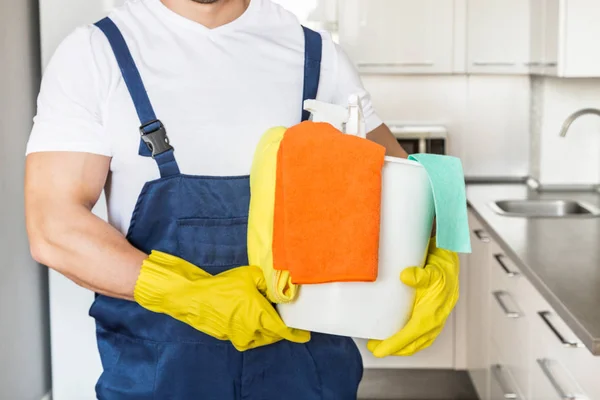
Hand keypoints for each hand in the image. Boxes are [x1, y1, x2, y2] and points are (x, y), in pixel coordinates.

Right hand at [134, 251, 309, 350]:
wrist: (195, 297)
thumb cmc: (223, 285)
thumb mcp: (250, 275)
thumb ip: (267, 281)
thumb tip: (277, 287)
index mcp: (260, 315)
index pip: (283, 330)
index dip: (295, 334)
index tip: (304, 335)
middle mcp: (251, 329)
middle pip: (273, 335)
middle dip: (280, 329)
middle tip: (284, 319)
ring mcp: (239, 335)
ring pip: (260, 339)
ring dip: (266, 332)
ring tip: (267, 320)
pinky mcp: (228, 337)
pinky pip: (247, 338)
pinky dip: (252, 333)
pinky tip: (250, 321)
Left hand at [367, 241, 458, 356]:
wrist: (451, 265)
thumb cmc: (442, 268)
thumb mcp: (431, 269)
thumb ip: (420, 275)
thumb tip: (405, 276)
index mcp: (433, 313)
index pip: (410, 334)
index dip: (394, 344)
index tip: (378, 350)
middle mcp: (435, 321)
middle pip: (412, 344)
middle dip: (392, 349)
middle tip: (373, 347)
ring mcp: (435, 322)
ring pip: (417, 342)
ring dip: (400, 347)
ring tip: (381, 344)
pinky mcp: (433, 319)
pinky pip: (420, 336)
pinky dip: (408, 341)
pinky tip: (398, 336)